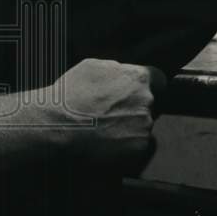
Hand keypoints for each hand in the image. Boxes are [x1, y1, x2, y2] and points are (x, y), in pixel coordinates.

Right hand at [41, 58, 165, 163]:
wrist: (57, 125)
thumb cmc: (71, 94)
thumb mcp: (93, 66)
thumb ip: (117, 69)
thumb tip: (125, 72)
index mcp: (138, 78)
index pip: (159, 80)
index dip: (147, 87)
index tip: (135, 93)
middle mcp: (146, 102)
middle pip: (150, 104)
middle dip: (135, 107)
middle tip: (112, 112)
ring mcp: (144, 126)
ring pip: (142, 125)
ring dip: (129, 126)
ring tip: (104, 128)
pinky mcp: (138, 148)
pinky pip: (136, 145)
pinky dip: (125, 145)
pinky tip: (105, 141)